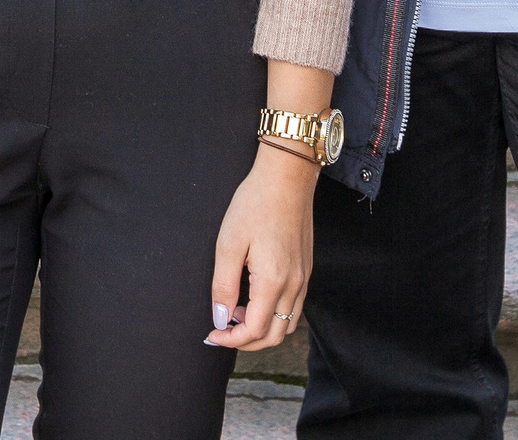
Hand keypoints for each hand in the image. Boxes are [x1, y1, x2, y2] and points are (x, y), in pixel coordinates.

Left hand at [205, 142, 315, 351]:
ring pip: (288, 324)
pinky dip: (275, 313)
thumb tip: (220, 319)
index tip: (211, 335)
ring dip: (262, 328)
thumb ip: (223, 286)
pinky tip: (254, 297)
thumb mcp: (228, 244)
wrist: (286, 177)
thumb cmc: (254, 204)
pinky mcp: (306, 268)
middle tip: (222, 331)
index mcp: (274, 281)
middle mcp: (295, 285)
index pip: (255, 330)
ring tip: (237, 313)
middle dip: (247, 342)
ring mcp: (304, 277)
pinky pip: (294, 306)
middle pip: (275, 335)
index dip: (230, 340)